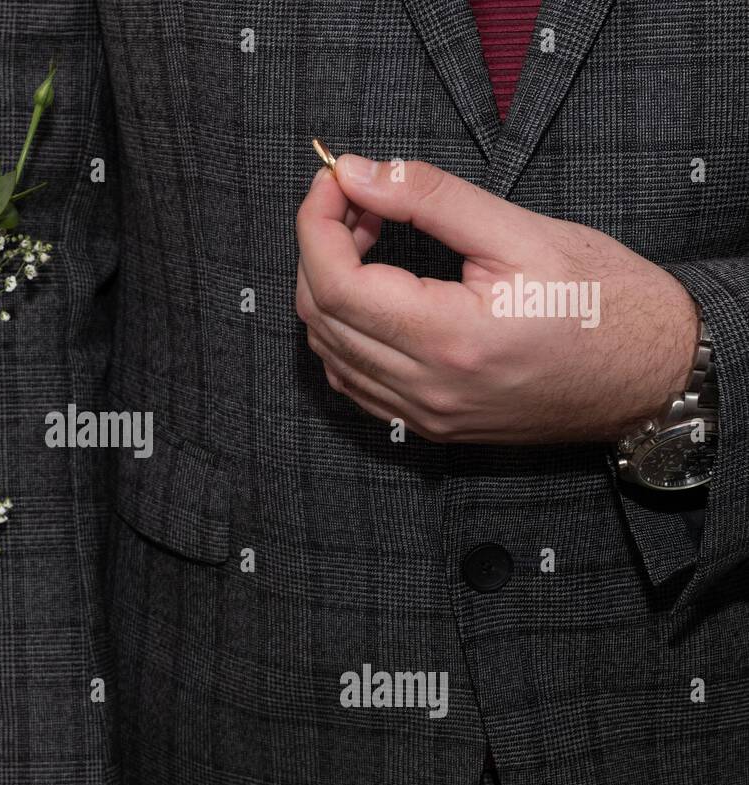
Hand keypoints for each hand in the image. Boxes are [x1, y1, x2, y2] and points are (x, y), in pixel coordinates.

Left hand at [295, 154, 699, 443]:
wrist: (653, 373)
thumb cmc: (606, 301)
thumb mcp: (522, 231)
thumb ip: (429, 198)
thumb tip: (358, 173)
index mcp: (451, 339)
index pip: (337, 284)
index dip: (317, 224)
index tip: (333, 179)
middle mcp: (428, 389)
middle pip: (323, 316)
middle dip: (320, 247)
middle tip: (356, 200)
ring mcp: (425, 415)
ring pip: (330, 351)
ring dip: (329, 288)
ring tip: (369, 238)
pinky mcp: (430, 425)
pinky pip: (355, 381)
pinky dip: (344, 332)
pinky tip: (373, 293)